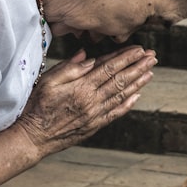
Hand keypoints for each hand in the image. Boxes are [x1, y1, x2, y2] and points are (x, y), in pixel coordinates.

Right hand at [15, 45, 156, 156]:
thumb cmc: (37, 106)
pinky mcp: (94, 126)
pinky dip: (128, 104)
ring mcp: (95, 114)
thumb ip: (69, 68)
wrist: (33, 137)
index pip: (109, 68)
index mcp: (81, 87)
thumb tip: (88, 56)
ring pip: (122, 95)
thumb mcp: (48, 81)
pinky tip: (138, 95)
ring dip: (138, 83)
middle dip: (138, 67)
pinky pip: (115, 113)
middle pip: (120, 80)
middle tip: (153, 57)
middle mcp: (92, 100)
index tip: (139, 49)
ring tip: (150, 72)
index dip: (126, 57)